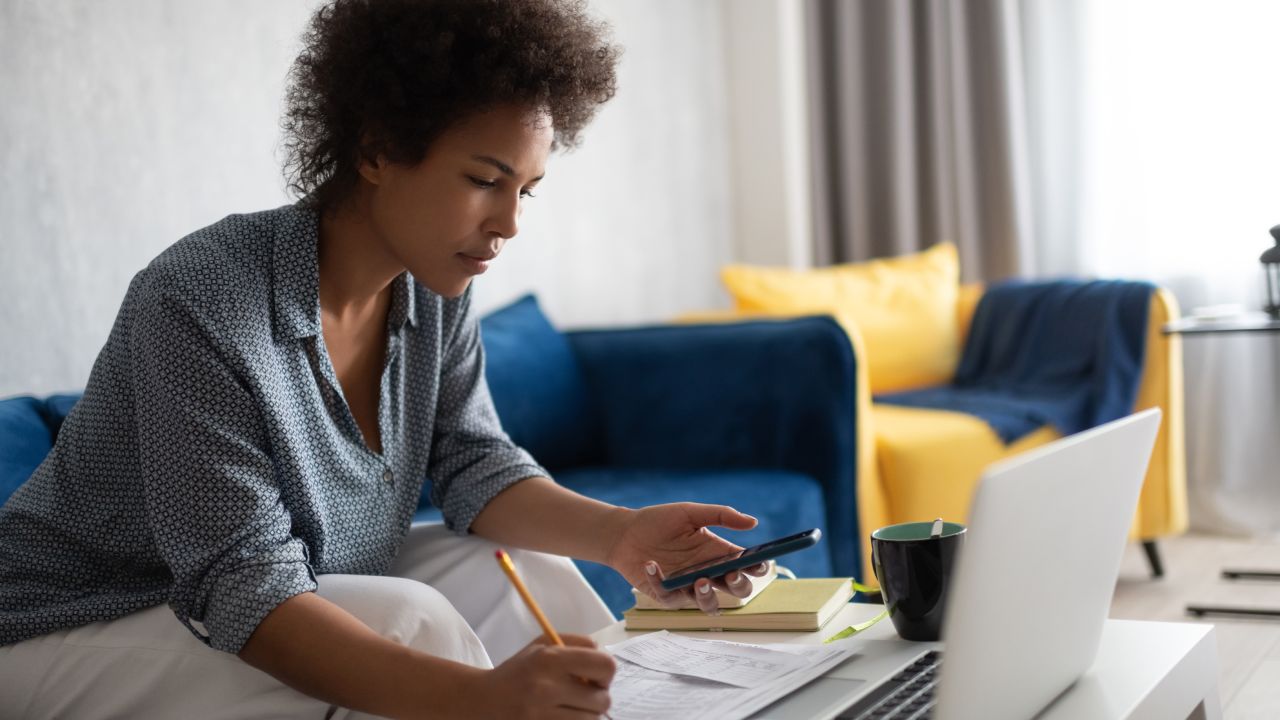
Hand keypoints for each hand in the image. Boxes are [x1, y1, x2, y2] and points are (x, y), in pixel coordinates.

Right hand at [471, 633, 614, 719]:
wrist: (483, 700)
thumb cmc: (519, 671)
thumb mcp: (541, 645)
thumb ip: (575, 642)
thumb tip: (600, 653)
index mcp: (550, 659)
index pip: (605, 666)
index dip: (606, 673)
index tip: (595, 677)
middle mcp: (547, 687)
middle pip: (603, 700)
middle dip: (598, 698)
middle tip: (583, 695)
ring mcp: (542, 715)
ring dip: (587, 715)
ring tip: (571, 708)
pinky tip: (563, 716)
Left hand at [605, 503, 772, 614]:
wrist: (625, 532)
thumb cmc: (659, 521)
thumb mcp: (690, 513)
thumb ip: (720, 515)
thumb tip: (753, 522)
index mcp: (718, 552)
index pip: (746, 565)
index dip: (757, 568)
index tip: (760, 564)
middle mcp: (707, 572)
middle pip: (735, 590)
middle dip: (739, 586)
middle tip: (732, 575)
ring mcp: (688, 587)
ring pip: (709, 605)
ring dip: (708, 597)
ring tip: (700, 580)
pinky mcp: (666, 595)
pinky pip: (670, 598)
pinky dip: (660, 582)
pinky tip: (652, 565)